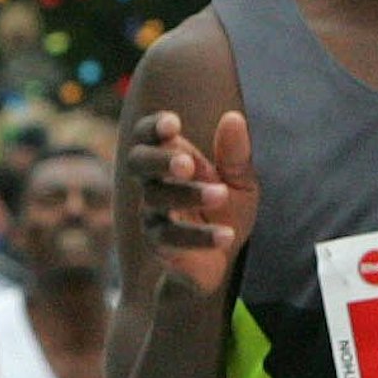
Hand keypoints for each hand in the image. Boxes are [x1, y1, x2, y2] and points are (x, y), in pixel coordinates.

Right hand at [127, 111, 258, 295]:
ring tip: (221, 193)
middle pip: (138, 162)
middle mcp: (153, 183)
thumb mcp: (240, 181)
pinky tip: (227, 235)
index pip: (147, 135)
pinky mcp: (159, 246)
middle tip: (187, 164)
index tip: (173, 123)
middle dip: (160, 159)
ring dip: (188, 195)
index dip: (153, 127)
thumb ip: (235, 153)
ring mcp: (152, 214)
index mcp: (169, 159)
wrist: (221, 259)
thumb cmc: (225, 209)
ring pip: (156, 199)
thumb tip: (234, 117)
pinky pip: (172, 239)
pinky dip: (201, 236)